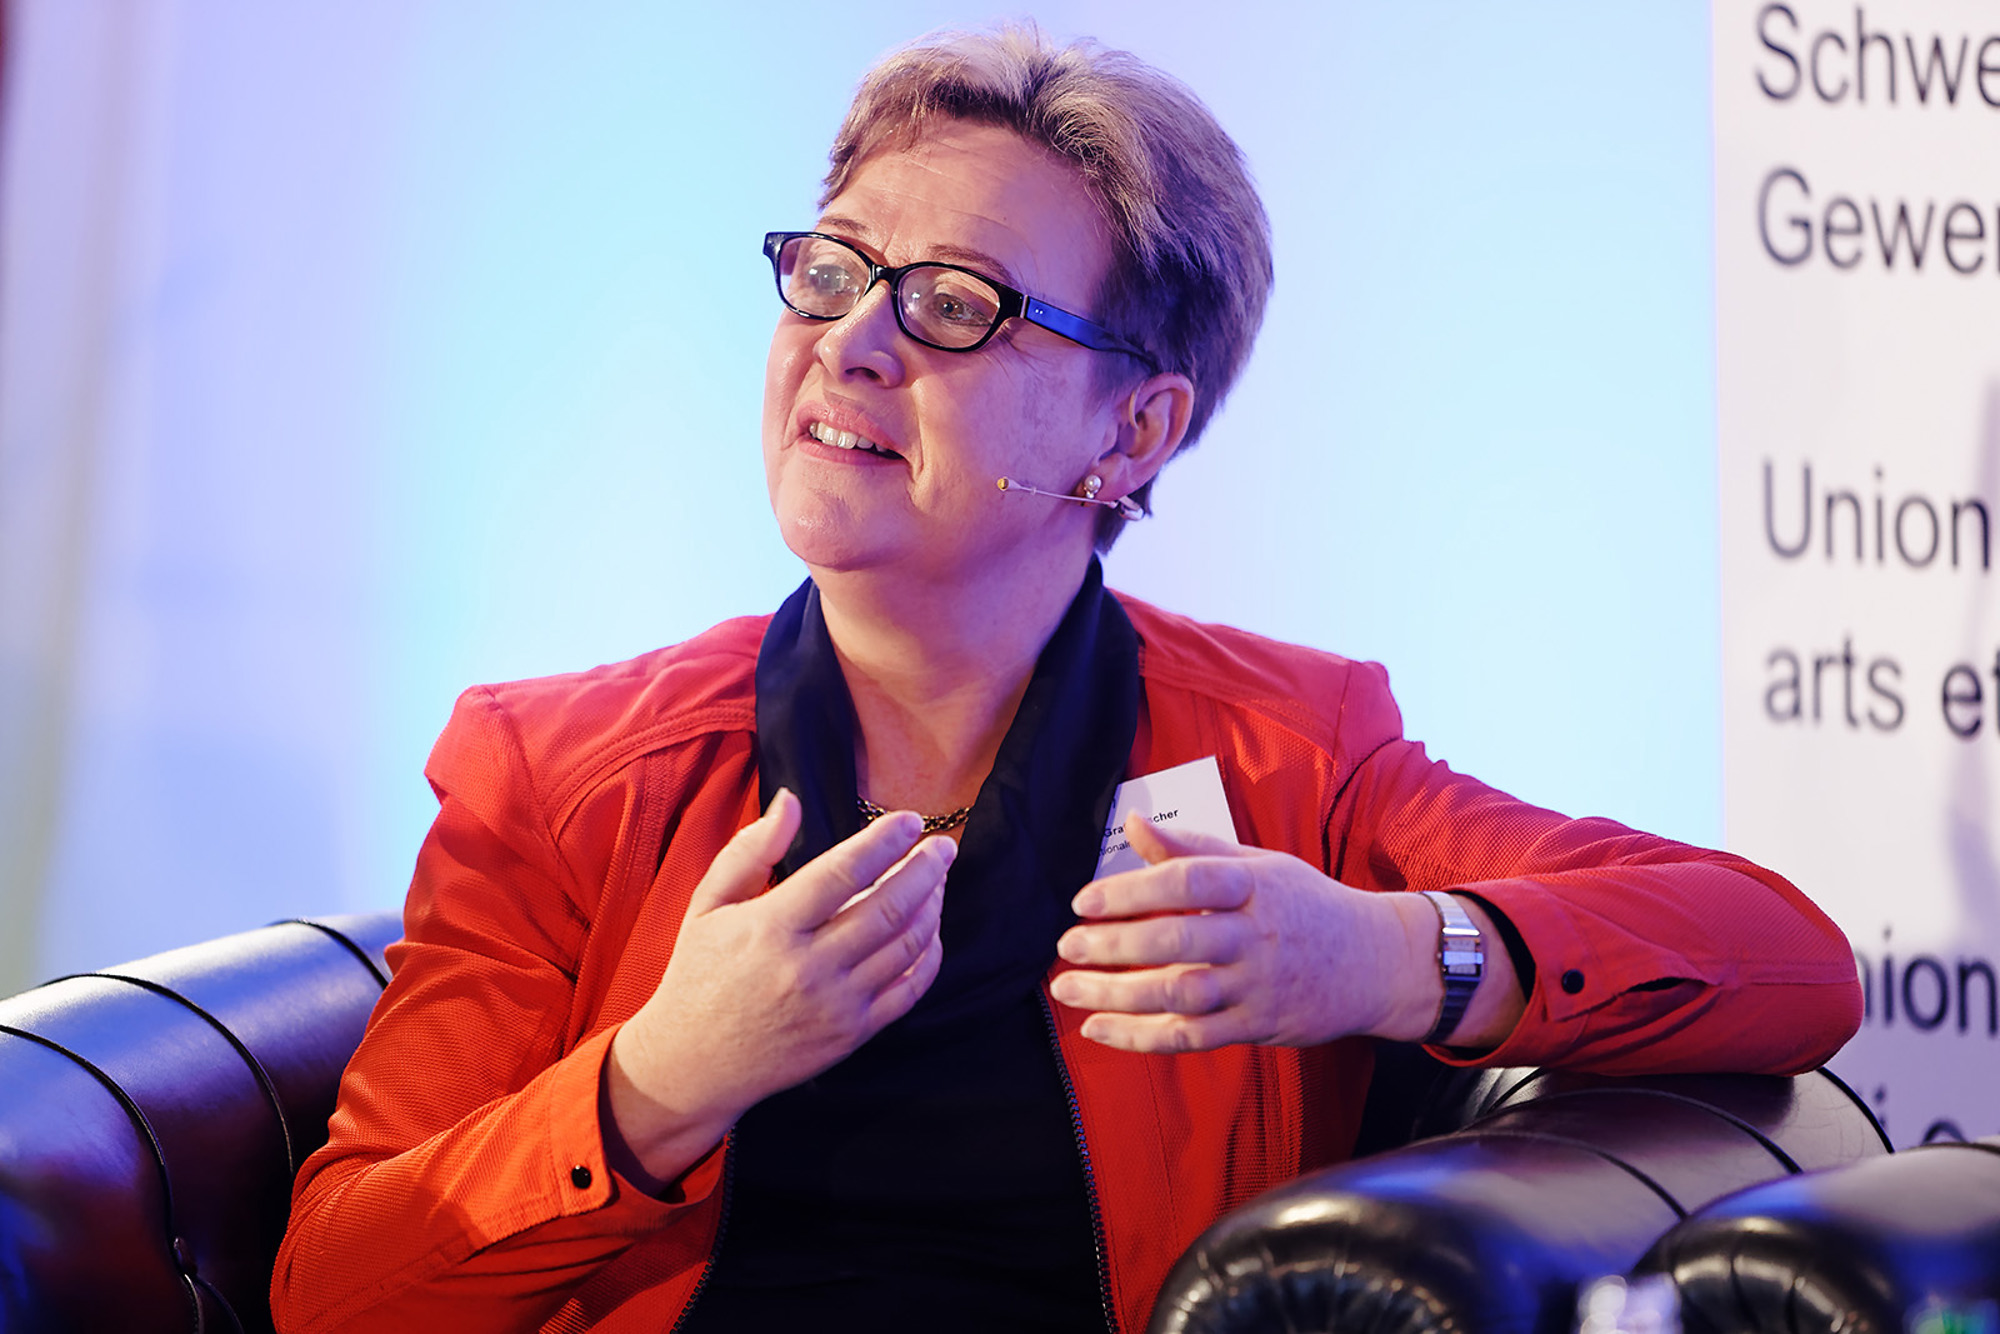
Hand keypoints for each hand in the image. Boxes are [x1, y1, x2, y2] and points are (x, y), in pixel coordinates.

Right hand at [605, 789, 951, 1185]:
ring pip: (905, 945)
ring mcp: (835, 1005)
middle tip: (943, 846)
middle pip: (886, 907)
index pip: (842, 873)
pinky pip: (908, 989)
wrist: (695, 1064)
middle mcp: (808, 968)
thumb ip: (750, 850)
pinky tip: (930, 929)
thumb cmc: (699, 976)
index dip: (883, 841)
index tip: (909, 820)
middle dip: (925, 870)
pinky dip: (928, 954)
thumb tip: (791, 800)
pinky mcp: (852, 1034)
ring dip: (930, 906)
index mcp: (770, 929)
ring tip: (937, 879)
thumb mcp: (708, 905)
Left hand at [1048, 815, 1440, 1052]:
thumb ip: (1193, 848)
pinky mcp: (1257, 1026)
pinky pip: (1191, 1037)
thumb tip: (1135, 824)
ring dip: (1116, 995)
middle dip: (1112, 946)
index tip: (1083, 901)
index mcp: (1253, 885)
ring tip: (1068, 990)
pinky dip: (1141, 1037)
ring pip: (1178, 993)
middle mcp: (1256, 935)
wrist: (1376, 963)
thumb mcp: (1259, 865)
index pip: (1186, 882)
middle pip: (1176, 941)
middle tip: (1066, 946)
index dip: (1131, 891)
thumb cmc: (1306, 905)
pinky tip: (1099, 1029)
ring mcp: (1257, 985)